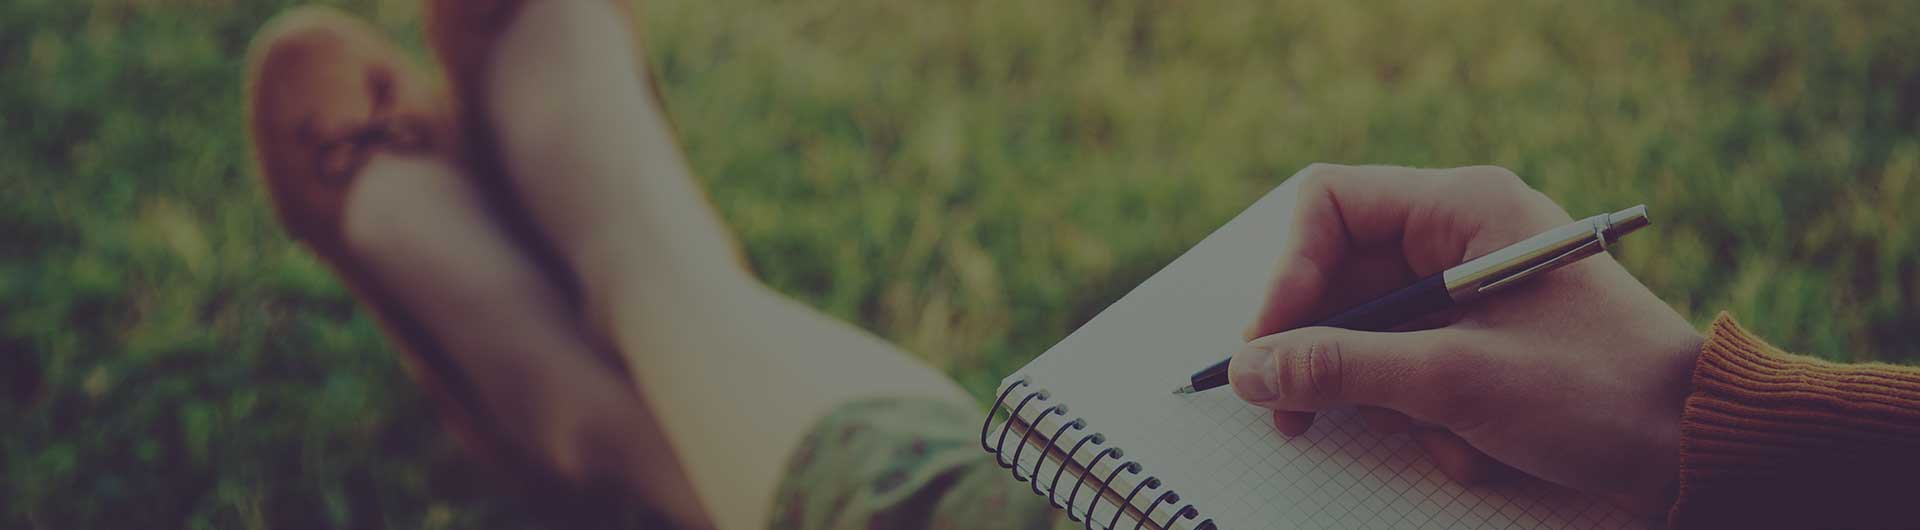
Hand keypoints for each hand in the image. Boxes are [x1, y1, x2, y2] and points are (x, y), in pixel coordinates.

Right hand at [1228, 164, 1703, 513]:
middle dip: (1324, 352)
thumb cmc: (1598, 393)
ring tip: (1434, 437)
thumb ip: (1340, 369)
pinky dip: (1429, 420)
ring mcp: (1472, 293)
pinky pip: (1412, 372)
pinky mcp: (1483, 344)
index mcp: (1463, 207)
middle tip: (1291, 414)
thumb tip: (1249, 370)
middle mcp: (1462, 236)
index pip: (1329, 207)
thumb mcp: (1454, 382)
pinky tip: (1475, 448)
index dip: (1285, 274)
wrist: (1700, 449)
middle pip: (1340, 277)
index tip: (1266, 346)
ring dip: (1388, 400)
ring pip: (1371, 336)